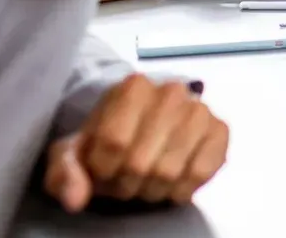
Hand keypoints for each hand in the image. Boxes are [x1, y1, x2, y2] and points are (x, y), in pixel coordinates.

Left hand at [44, 74, 228, 211]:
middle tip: (124, 180)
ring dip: (151, 190)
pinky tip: (170, 183)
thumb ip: (65, 172)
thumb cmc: (106, 141)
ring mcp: (200, 110)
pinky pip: (200, 174)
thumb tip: (75, 200)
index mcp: (133, 86)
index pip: (113, 142)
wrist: (147, 126)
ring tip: (145, 181)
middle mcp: (171, 91)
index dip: (102, 170)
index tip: (102, 170)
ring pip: (169, 173)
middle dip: (126, 184)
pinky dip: (180, 190)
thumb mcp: (74, 153)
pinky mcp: (221, 130)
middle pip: (140, 162)